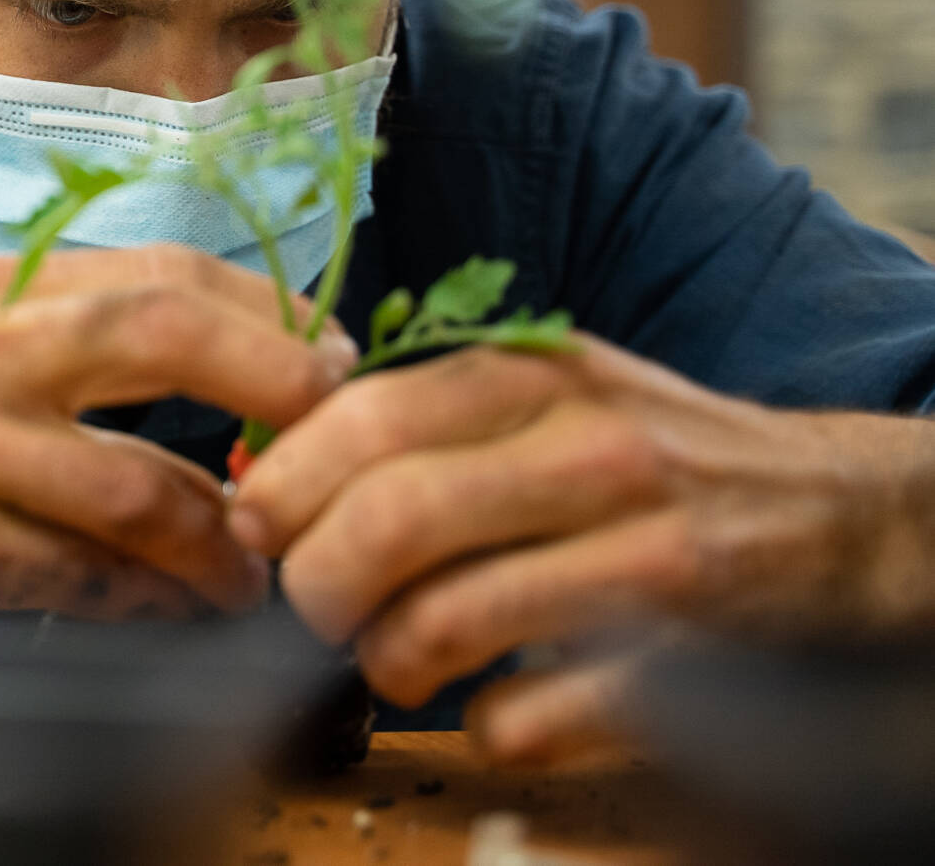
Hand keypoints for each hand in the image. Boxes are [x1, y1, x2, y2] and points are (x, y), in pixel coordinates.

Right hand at [0, 244, 355, 621]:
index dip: (266, 310)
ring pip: (138, 489)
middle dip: (272, 380)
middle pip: (159, 332)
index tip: (329, 354)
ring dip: (221, 542)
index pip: (157, 270)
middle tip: (331, 433)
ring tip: (249, 573)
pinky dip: (142, 600)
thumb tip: (225, 363)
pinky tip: (165, 610)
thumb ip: (64, 343)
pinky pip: (79, 577)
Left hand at [228, 337, 934, 761]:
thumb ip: (427, 416)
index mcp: (537, 372)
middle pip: (390, 519)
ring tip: (395, 662)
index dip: (283, 486)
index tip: (258, 528)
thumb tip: (271, 471)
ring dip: (389, 662)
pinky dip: (486, 727)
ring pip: (445, 621)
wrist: (841, 515)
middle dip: (318, 584)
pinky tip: (496, 706)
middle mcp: (590, 447)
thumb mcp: (551, 392)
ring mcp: (644, 551)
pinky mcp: (684, 658)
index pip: (363, 417)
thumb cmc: (655, 457)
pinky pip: (528, 716)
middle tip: (317, 609)